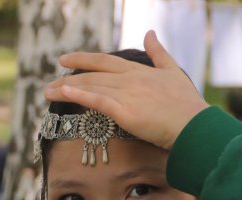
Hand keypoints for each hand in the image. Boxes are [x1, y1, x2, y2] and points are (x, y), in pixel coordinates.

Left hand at [44, 30, 209, 150]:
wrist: (194, 125)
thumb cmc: (187, 104)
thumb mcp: (173, 71)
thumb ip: (159, 52)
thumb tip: (149, 33)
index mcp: (139, 71)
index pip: (105, 62)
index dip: (83, 59)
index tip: (64, 60)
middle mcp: (129, 79)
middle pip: (92, 75)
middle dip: (68, 78)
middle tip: (49, 84)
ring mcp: (126, 94)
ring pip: (90, 87)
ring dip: (66, 89)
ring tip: (47, 93)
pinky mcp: (125, 111)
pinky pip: (97, 101)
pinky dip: (80, 95)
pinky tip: (64, 93)